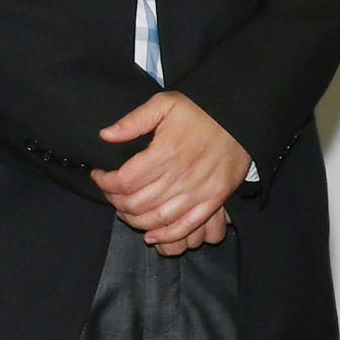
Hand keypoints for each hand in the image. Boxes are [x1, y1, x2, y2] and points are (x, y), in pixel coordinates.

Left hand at [91, 92, 251, 252]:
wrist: (241, 118)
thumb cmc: (200, 111)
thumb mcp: (165, 103)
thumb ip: (134, 120)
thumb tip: (105, 135)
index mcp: (165, 152)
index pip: (124, 181)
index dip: (105, 183)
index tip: (99, 176)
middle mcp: (181, 176)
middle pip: (136, 203)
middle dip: (115, 202)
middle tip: (110, 193)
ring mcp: (199, 191)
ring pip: (156, 219)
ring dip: (135, 220)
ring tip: (126, 210)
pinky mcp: (214, 199)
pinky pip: (186, 226)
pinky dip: (166, 235)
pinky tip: (151, 234)